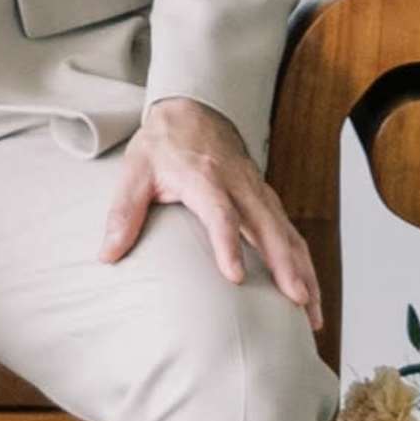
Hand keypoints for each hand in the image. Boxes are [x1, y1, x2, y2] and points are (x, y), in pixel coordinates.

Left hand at [99, 96, 318, 314]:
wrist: (192, 109)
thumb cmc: (162, 146)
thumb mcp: (135, 171)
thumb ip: (124, 212)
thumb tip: (107, 255)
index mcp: (204, 177)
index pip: (220, 213)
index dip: (229, 244)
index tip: (237, 277)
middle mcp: (239, 185)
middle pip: (268, 226)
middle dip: (285, 265)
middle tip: (296, 300)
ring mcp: (258, 192)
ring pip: (287, 233)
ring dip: (304, 270)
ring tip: (312, 311)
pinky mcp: (267, 201)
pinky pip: (292, 233)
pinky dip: (305, 263)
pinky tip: (311, 294)